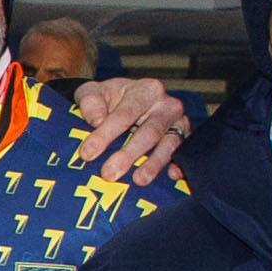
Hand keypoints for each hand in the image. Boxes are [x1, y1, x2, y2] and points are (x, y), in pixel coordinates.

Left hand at [65, 73, 189, 187]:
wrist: (124, 102)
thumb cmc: (107, 99)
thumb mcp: (92, 93)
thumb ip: (90, 102)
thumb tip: (97, 121)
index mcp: (146, 90)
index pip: (125, 114)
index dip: (106, 134)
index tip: (87, 154)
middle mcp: (167, 105)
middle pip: (149, 131)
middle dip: (129, 154)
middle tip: (109, 174)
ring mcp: (178, 123)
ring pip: (169, 144)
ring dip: (154, 164)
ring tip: (139, 180)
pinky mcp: (184, 140)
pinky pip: (183, 153)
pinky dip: (180, 164)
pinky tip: (173, 175)